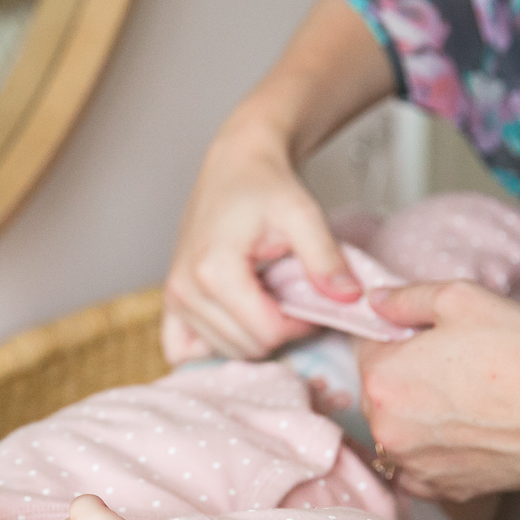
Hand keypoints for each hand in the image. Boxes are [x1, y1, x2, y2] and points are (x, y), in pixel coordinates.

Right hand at [163, 125, 361, 363]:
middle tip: (293, 300)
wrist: (235, 167)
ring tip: (268, 302)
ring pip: (223, 352)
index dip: (299, 326)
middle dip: (278, 332)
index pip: (266, 333)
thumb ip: (326, 258)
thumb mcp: (304, 215)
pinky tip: (234, 323)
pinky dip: (212, 346)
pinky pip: (184, 350)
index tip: (311, 301)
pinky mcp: (170, 302)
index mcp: (214, 271)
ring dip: (252, 337)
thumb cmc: (266, 187)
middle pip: (245, 348)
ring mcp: (173, 298)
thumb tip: (350, 298)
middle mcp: (185, 290)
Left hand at [359, 281, 519, 499]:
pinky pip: (423, 471)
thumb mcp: (458, 298)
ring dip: (420, 419)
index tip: (432, 338)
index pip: (368, 349)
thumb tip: (374, 301)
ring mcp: (414, 465)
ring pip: (401, 433)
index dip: (400, 338)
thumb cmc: (519, 349)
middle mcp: (386, 429)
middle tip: (459, 368)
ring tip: (469, 402)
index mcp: (380, 380)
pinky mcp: (445, 490)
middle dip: (408, 379)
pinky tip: (466, 436)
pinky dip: (436, 455)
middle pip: (381, 394)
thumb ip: (405, 298)